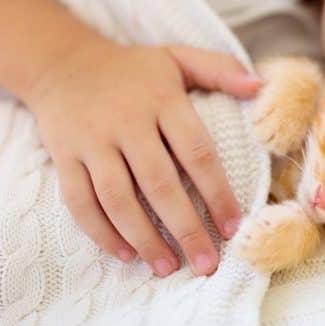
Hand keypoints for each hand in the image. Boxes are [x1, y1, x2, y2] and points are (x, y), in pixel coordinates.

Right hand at [24, 37, 262, 276]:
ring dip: (145, 239)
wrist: (62, 62)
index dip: (217, 192)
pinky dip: (101, 232)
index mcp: (161, 100)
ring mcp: (92, 141)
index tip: (234, 227)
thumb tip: (262, 86)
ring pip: (118, 199)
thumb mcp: (178, 58)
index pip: (196, 152)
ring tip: (168, 267)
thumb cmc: (133, 69)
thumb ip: (220, 70)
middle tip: (207, 264)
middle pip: (159, 184)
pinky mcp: (64, 157)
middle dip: (186, 228)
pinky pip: (80, 202)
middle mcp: (126, 122)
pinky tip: (126, 254)